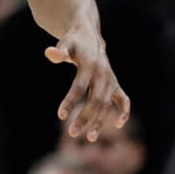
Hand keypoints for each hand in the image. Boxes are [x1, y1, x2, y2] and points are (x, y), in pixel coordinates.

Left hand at [46, 26, 129, 141]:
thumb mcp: (65, 43)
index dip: (70, 101)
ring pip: (107, 104)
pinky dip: (124, 111)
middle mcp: (103, 73)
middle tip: (72, 133)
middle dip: (85, 117)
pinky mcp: (115, 84)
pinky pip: (123, 100)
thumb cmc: (74, 42)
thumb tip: (50, 53)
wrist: (89, 35)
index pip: (80, 86)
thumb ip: (59, 51)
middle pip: (96, 99)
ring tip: (89, 138)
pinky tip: (119, 124)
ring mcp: (111, 80)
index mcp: (90, 64)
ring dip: (100, 121)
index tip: (60, 115)